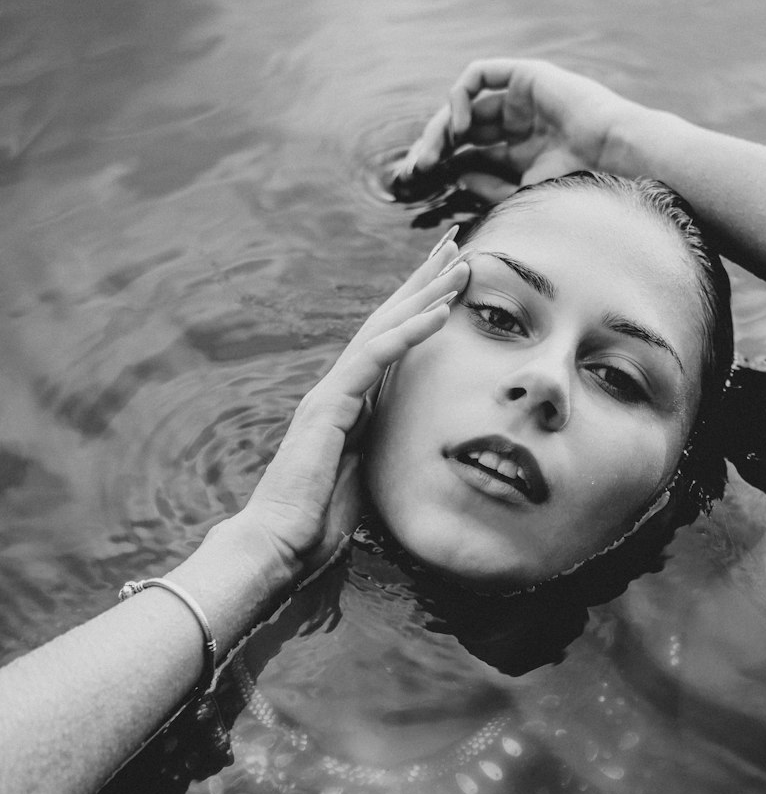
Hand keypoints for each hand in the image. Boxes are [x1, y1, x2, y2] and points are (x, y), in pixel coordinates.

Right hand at [238, 235, 468, 579]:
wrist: (278, 546)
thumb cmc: (315, 526)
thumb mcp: (363, 481)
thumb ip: (379, 452)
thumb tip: (407, 450)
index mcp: (348, 406)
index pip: (389, 346)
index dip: (419, 312)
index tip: (450, 283)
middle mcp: (338, 390)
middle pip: (386, 323)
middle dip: (421, 283)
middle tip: (456, 247)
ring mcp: (331, 394)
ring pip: (384, 329)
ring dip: (425, 296)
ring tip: (460, 266)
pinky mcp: (330, 406)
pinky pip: (376, 358)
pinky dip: (410, 332)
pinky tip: (441, 312)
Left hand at [397, 59, 636, 203]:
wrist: (616, 159)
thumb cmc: (581, 186)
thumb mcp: (524, 196)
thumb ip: (490, 187)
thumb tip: (457, 173)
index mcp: (521, 155)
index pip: (470, 155)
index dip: (443, 168)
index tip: (421, 188)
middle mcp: (518, 125)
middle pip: (461, 131)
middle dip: (434, 150)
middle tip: (415, 173)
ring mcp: (521, 99)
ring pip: (464, 106)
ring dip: (440, 130)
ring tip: (430, 158)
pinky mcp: (524, 76)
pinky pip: (478, 76)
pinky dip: (459, 98)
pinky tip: (457, 129)